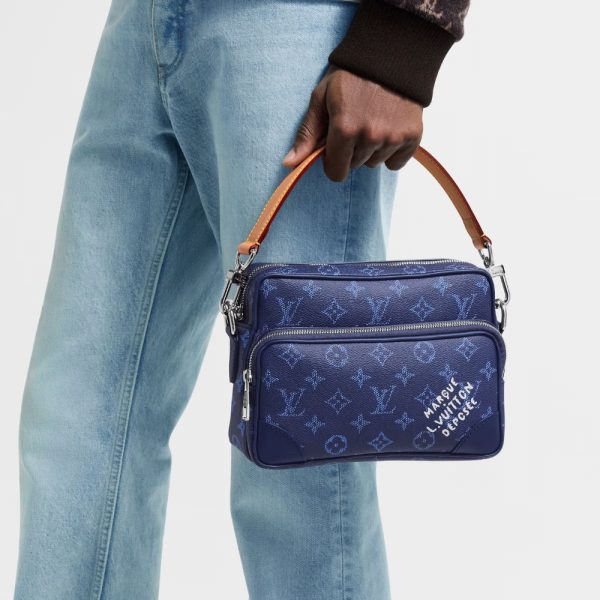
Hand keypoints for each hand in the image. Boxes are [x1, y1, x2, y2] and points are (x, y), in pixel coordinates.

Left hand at [283, 66, 422, 181]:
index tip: (335, 145)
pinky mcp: (412, 136)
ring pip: (375, 163)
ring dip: (372, 150)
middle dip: (352, 151)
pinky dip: (392, 151)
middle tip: (356, 122)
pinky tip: (389, 129)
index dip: (332, 161)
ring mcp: (393, 137)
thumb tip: (289, 164)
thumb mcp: (322, 98)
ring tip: (374, 121)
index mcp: (345, 128)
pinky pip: (396, 163)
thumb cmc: (351, 75)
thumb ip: (307, 134)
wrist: (392, 54)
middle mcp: (370, 136)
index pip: (335, 172)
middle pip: (355, 166)